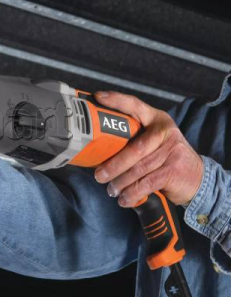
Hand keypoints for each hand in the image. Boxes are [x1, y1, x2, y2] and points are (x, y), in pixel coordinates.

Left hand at [92, 91, 202, 206]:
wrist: (199, 178)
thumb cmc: (165, 159)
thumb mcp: (154, 142)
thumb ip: (133, 140)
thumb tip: (97, 149)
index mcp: (156, 119)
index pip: (135, 105)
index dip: (117, 101)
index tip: (98, 98)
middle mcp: (165, 131)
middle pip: (134, 148)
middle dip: (113, 165)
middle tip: (98, 175)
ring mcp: (172, 150)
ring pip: (138, 169)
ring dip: (120, 182)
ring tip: (110, 190)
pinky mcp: (174, 170)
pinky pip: (147, 183)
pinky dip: (132, 193)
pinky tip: (124, 199)